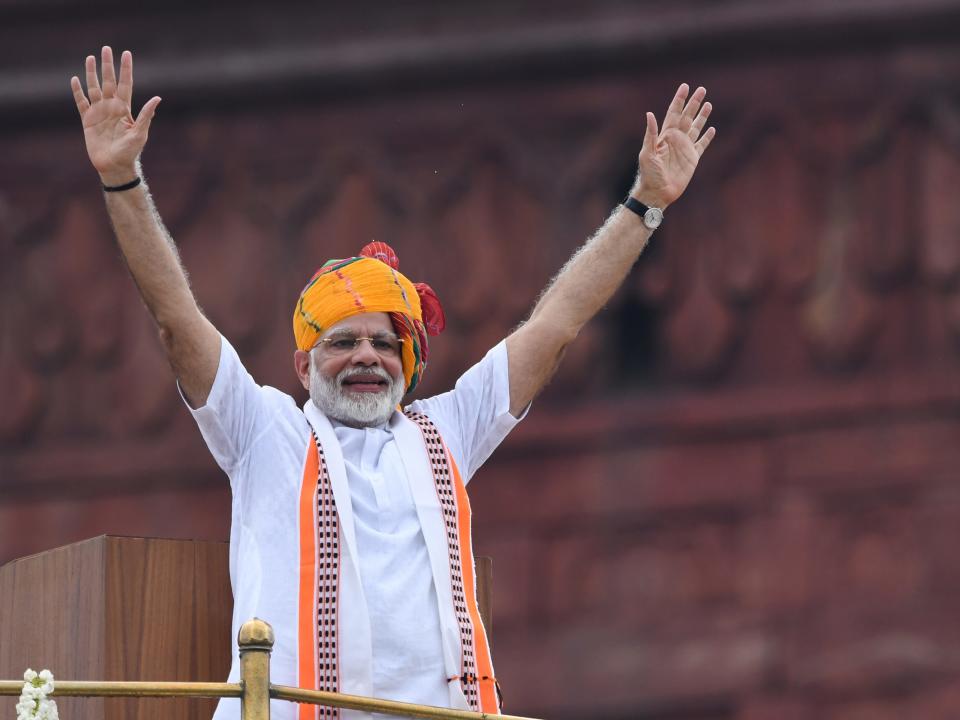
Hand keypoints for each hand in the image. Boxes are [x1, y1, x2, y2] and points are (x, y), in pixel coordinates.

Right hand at [70, 47, 160, 185]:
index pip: (126, 84)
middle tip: (106, 48)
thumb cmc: (130, 152)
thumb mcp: (140, 133)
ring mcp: (99, 112)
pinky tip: (75, 79)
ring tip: (90, 58)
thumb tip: (157, 98)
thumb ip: (146, 115)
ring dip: (91, 73)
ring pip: (94, 88)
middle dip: (108, 65)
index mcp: (125, 109)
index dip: (126, 69)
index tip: (126, 54)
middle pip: (109, 82)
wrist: (114, 166)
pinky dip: (77, 91)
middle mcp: (112, 107)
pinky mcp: (87, 120)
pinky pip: (81, 102)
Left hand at [631, 83, 715, 208]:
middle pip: (687, 116)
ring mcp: (685, 148)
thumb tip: (649, 114)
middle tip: (702, 89)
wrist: (657, 192)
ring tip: (708, 104)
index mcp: (665, 135)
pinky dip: (707, 137)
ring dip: (702, 116)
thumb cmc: (648, 174)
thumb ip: (650, 134)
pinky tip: (712, 129)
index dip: (679, 100)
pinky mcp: (692, 159)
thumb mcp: (647, 153)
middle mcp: (676, 139)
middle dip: (694, 103)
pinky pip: (701, 145)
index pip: (673, 113)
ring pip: (696, 128)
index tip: (685, 87)